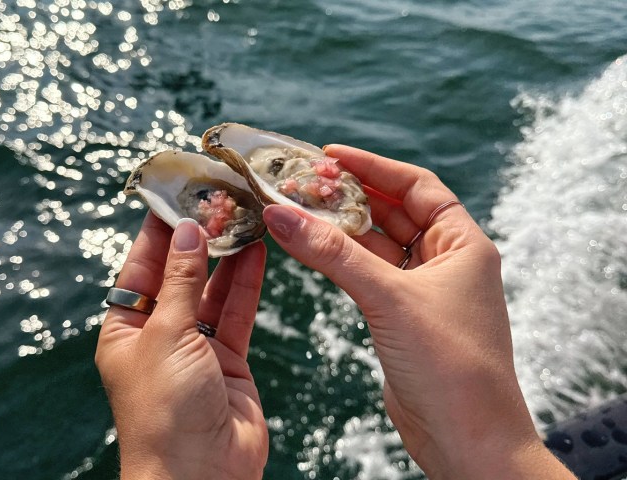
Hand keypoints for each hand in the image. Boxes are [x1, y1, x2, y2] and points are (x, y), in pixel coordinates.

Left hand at [95, 213, 267, 479]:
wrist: (201, 475)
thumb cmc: (164, 411)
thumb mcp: (166, 335)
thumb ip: (180, 282)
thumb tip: (185, 231)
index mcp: (125, 331)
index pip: (140, 269)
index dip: (158, 232)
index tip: (176, 195)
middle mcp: (159, 335)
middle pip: (179, 275)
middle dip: (198, 239)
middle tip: (219, 199)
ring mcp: (196, 347)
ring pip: (213, 290)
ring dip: (227, 255)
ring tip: (243, 217)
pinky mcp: (229, 359)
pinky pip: (237, 312)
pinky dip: (247, 282)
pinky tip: (257, 252)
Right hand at [262, 145, 575, 478]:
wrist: (466, 439)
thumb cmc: (450, 366)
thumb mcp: (389, 298)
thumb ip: (333, 254)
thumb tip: (282, 214)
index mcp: (463, 244)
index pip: (416, 186)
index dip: (373, 167)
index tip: (329, 155)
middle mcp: (446, 262)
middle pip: (393, 212)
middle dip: (350, 195)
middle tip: (303, 182)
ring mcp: (423, 291)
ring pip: (376, 245)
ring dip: (341, 228)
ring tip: (299, 210)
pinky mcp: (403, 317)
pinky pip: (368, 275)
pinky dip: (341, 261)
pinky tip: (314, 249)